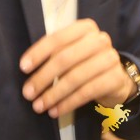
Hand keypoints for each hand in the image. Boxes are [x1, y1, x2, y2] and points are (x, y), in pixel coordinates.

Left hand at [20, 19, 134, 117]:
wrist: (115, 79)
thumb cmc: (85, 63)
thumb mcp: (72, 52)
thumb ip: (54, 54)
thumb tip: (27, 69)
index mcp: (85, 28)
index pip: (58, 38)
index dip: (39, 53)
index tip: (23, 68)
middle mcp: (100, 40)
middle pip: (65, 59)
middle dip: (43, 78)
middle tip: (28, 93)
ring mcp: (110, 59)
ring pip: (75, 78)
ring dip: (53, 94)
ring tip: (39, 106)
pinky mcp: (115, 78)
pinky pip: (86, 92)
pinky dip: (68, 103)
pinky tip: (56, 111)